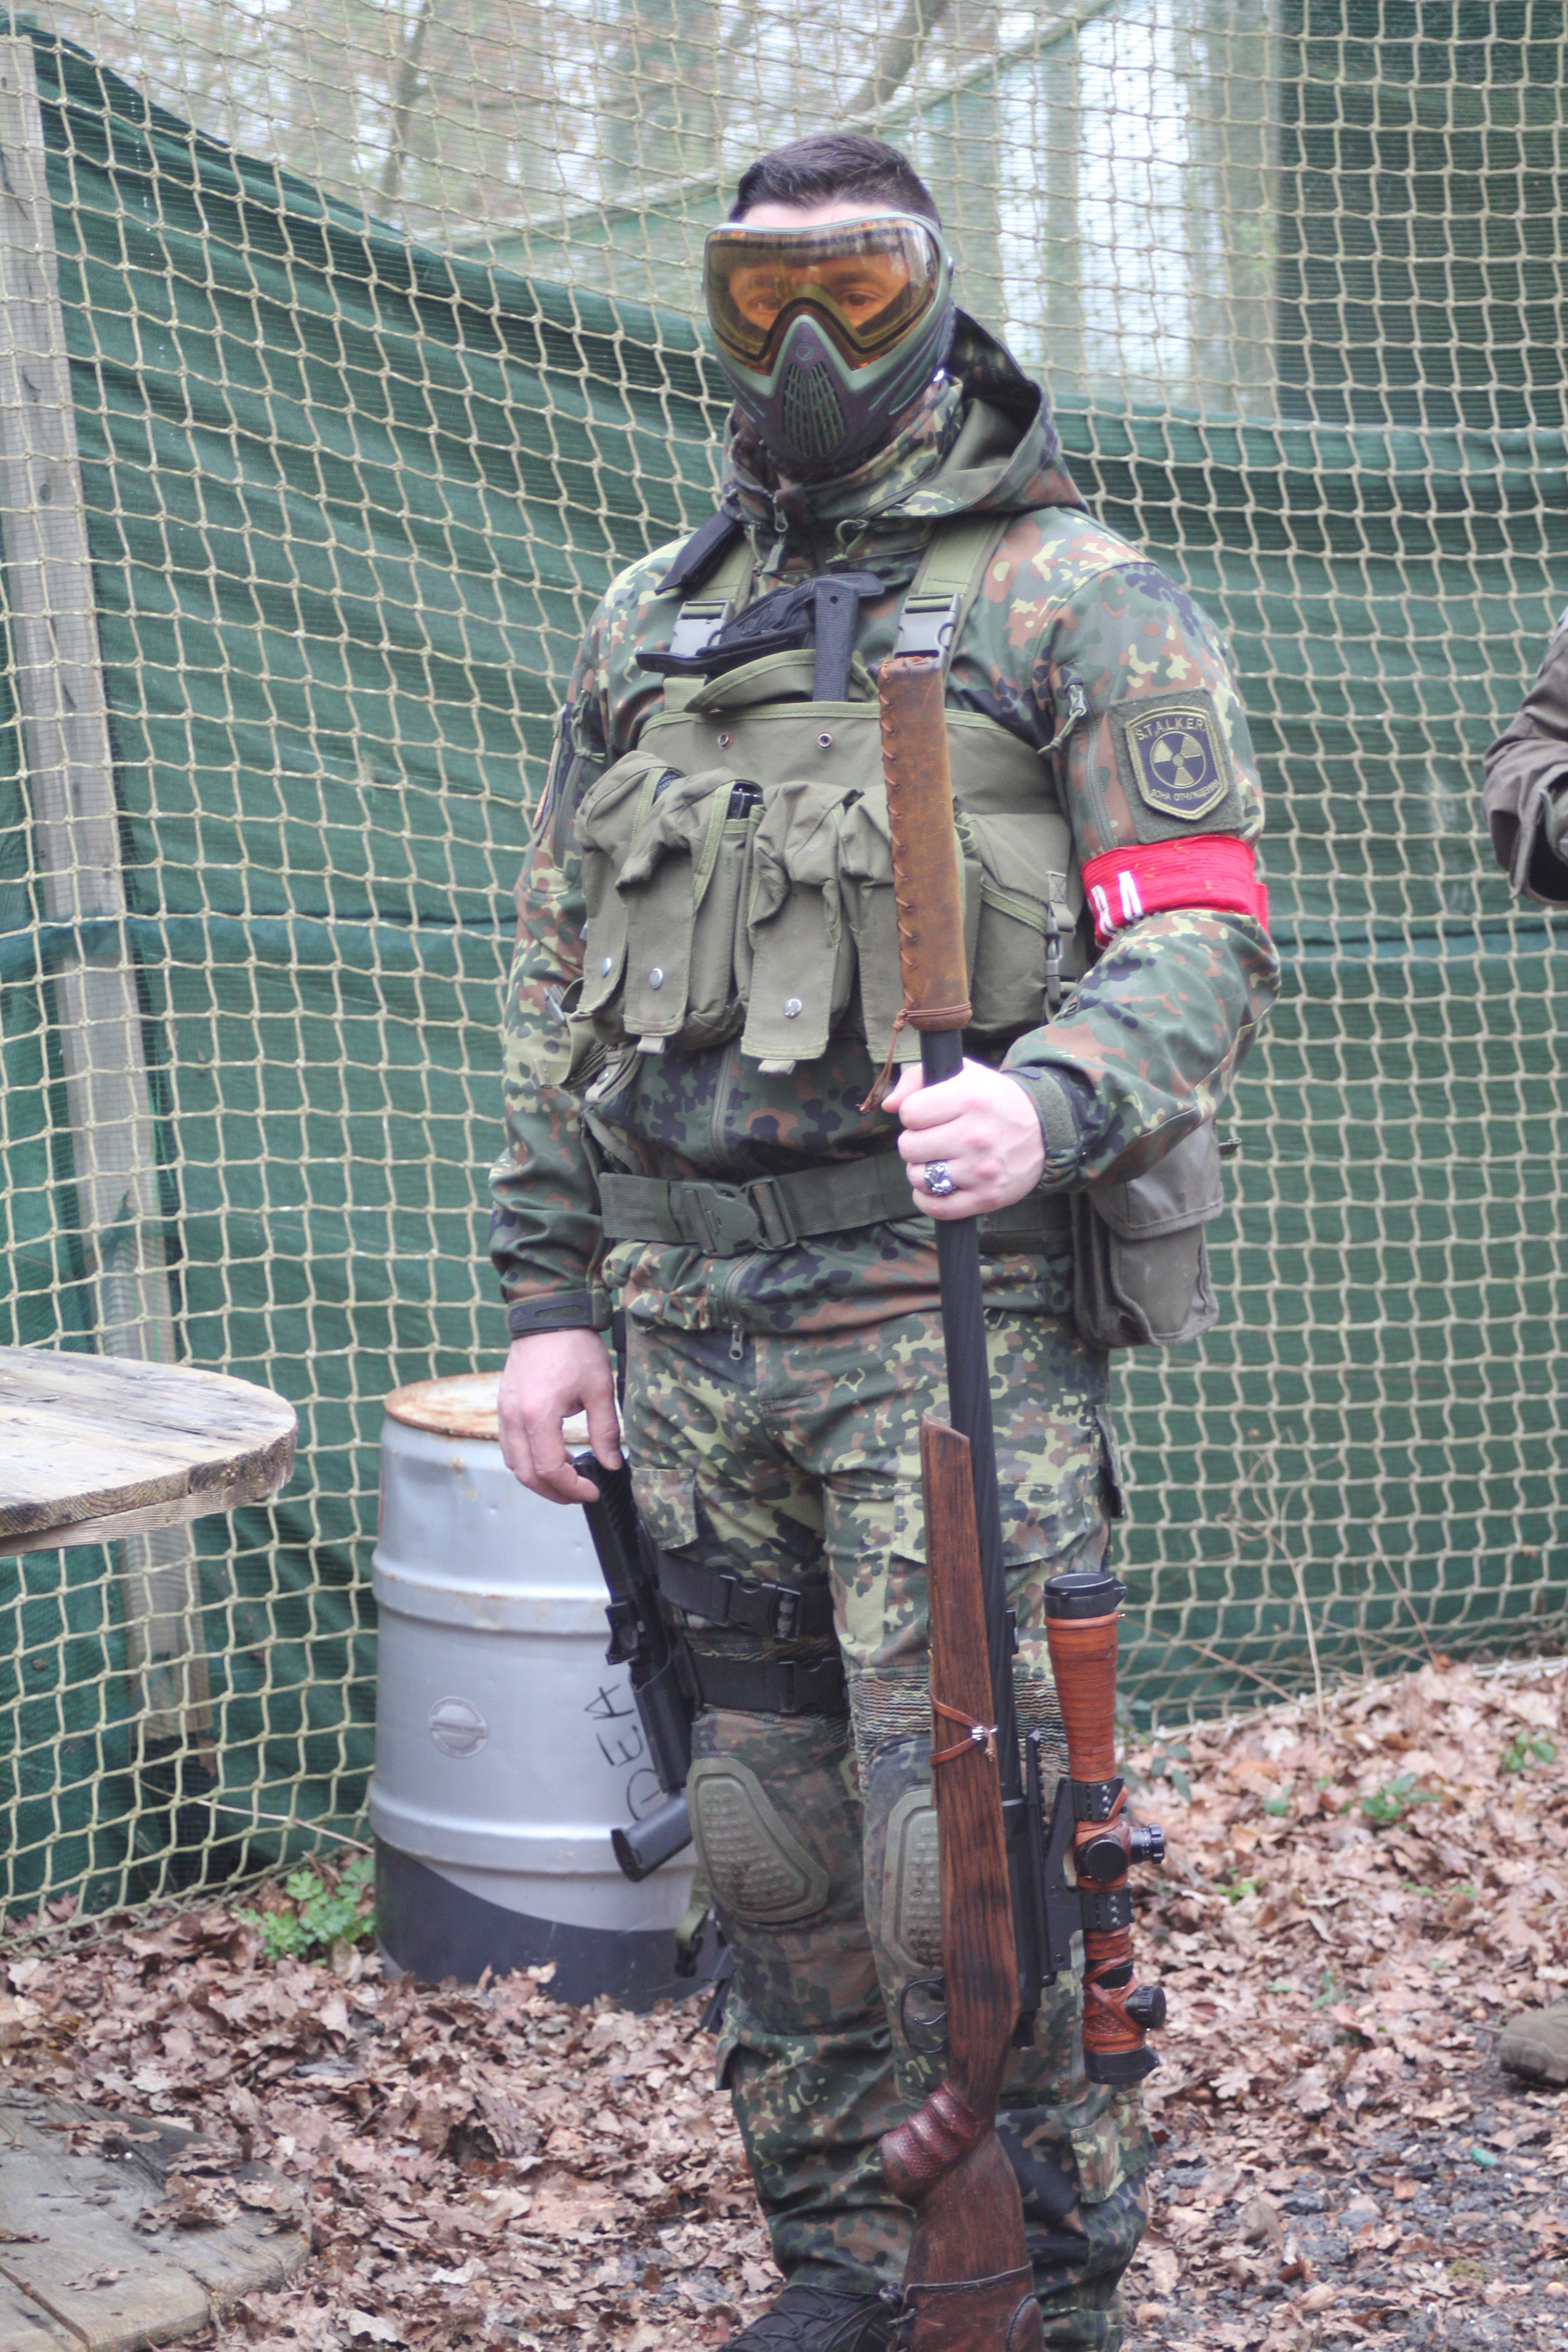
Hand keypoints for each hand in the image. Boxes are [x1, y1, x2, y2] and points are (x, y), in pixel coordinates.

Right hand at [498, 1329, 621, 1503]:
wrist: (549, 1315)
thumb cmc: (575, 1347)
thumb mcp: (600, 1390)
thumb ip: (605, 1432)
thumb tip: (612, 1465)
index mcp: (538, 1414)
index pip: (550, 1469)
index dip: (572, 1488)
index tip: (592, 1491)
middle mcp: (514, 1417)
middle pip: (527, 1474)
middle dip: (554, 1491)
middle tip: (579, 1493)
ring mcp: (504, 1411)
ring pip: (514, 1462)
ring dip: (539, 1477)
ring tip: (568, 1475)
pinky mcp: (503, 1405)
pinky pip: (508, 1445)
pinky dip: (527, 1458)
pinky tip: (551, 1453)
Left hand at [884, 1057, 1046, 1219]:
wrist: (1045, 1130)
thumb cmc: (994, 1100)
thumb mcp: (963, 1074)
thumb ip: (918, 1079)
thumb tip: (889, 1106)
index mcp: (969, 1100)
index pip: (909, 1114)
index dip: (913, 1114)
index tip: (927, 1115)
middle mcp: (975, 1137)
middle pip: (908, 1147)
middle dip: (915, 1142)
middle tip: (932, 1140)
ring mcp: (981, 1171)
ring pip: (918, 1177)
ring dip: (921, 1170)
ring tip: (938, 1160)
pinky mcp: (986, 1198)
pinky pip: (936, 1207)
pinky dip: (927, 1199)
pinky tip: (935, 1186)